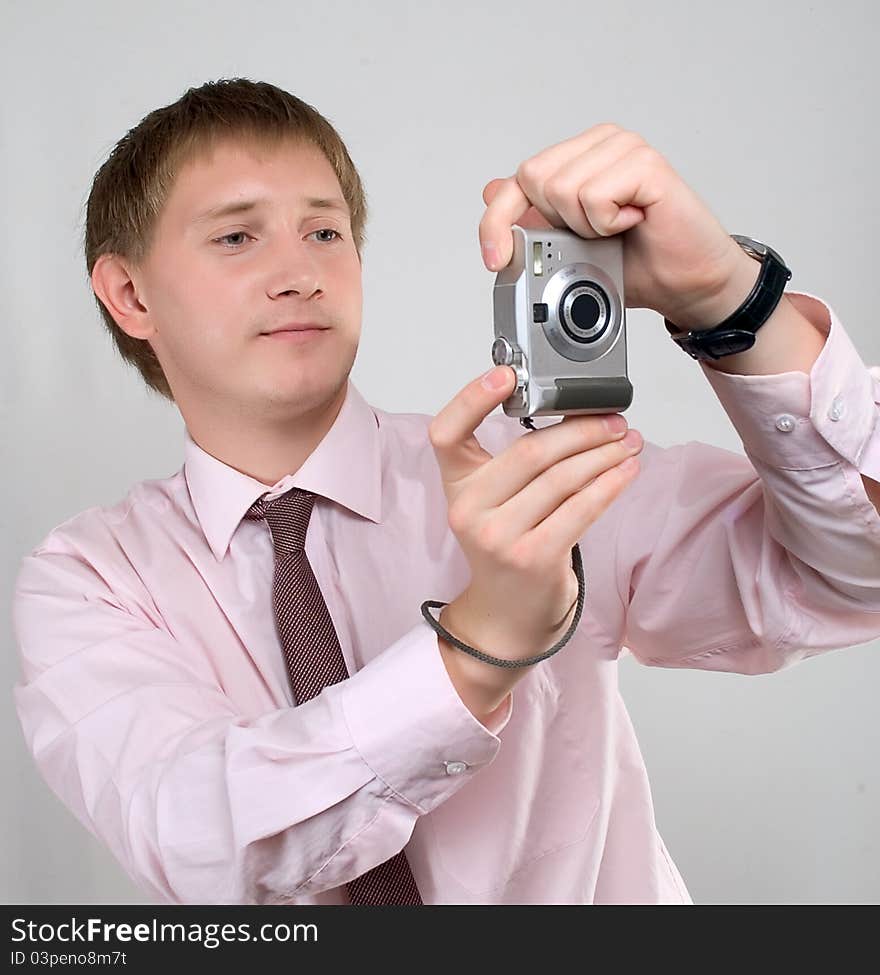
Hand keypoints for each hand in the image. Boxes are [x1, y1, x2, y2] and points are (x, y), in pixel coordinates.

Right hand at [428, 365, 643, 669]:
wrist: (506, 613)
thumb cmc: (507, 544)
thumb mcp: (492, 500)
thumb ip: (514, 462)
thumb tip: (577, 416)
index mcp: (456, 485)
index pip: (446, 433)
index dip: (471, 398)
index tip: (507, 374)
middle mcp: (468, 509)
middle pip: (528, 452)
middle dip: (580, 430)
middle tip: (613, 420)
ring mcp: (498, 536)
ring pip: (561, 479)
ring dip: (603, 455)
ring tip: (628, 442)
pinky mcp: (533, 557)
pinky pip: (580, 509)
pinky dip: (609, 485)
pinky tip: (627, 471)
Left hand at [478, 123, 758, 330]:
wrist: (685, 282)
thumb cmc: (636, 263)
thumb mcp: (568, 249)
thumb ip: (533, 219)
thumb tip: (491, 189)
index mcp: (578, 158)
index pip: (518, 179)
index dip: (497, 222)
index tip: (496, 259)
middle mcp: (600, 145)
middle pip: (534, 179)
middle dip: (555, 224)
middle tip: (594, 237)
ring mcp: (624, 148)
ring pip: (561, 189)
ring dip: (586, 227)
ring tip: (617, 230)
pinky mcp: (645, 162)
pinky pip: (594, 196)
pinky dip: (607, 223)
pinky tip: (634, 222)